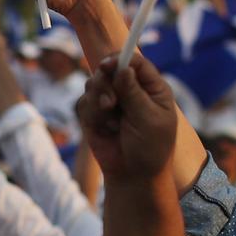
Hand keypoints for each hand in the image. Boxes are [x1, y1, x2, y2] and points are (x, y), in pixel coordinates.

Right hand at [75, 54, 178, 180]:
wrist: (133, 176)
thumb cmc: (150, 149)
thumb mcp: (148, 119)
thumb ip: (134, 92)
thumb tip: (123, 68)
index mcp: (151, 88)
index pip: (135, 62)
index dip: (120, 59)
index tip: (108, 66)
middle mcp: (130, 90)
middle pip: (109, 68)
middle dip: (105, 83)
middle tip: (110, 103)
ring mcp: (111, 101)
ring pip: (93, 84)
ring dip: (99, 101)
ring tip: (112, 122)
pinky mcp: (94, 114)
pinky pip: (84, 103)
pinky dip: (93, 116)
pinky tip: (107, 131)